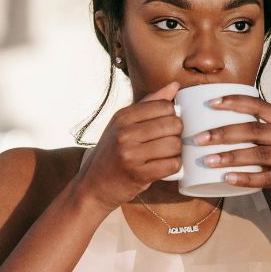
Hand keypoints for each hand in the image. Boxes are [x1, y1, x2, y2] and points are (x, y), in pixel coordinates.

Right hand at [74, 81, 183, 209]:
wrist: (92, 186)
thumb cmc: (112, 153)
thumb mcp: (123, 124)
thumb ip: (150, 104)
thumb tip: (175, 85)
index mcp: (122, 117)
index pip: (164, 106)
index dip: (173, 115)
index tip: (168, 125)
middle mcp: (125, 133)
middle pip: (173, 124)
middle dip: (178, 134)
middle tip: (170, 141)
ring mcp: (131, 154)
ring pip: (175, 145)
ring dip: (177, 152)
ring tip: (167, 154)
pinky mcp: (138, 174)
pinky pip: (172, 165)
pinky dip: (174, 166)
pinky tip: (166, 166)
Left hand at [194, 95, 270, 214]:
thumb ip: (264, 132)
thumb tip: (224, 125)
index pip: (260, 105)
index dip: (235, 102)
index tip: (212, 103)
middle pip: (255, 130)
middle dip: (224, 133)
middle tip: (199, 138)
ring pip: (259, 154)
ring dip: (230, 157)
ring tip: (207, 160)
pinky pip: (266, 179)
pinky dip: (245, 178)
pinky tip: (227, 178)